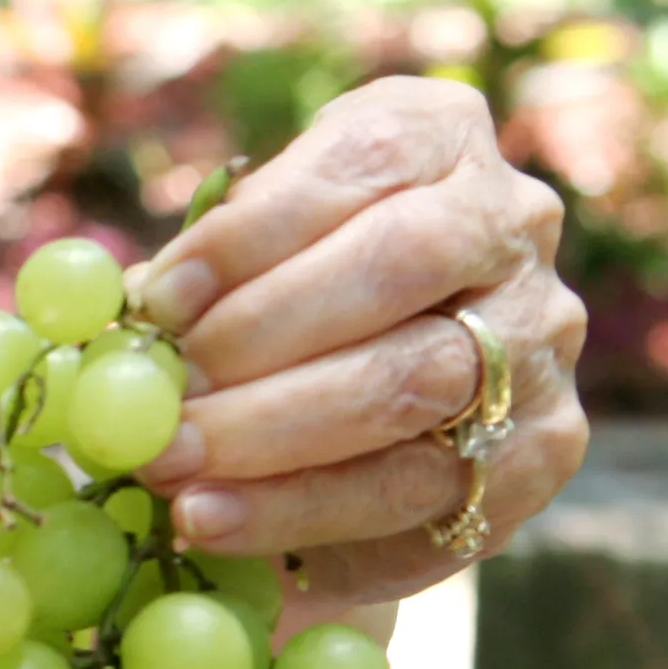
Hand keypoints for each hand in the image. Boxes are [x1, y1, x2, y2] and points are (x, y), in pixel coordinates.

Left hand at [124, 76, 588, 609]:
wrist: (371, 406)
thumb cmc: (279, 301)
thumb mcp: (243, 257)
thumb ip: (198, 280)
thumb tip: (121, 320)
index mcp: (438, 138)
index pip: (361, 159)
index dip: (253, 231)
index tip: (161, 300)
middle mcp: (513, 222)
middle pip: (402, 263)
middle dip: (262, 341)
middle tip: (160, 411)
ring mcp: (543, 333)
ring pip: (418, 383)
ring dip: (278, 441)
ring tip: (175, 483)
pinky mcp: (546, 443)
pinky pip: (430, 490)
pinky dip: (314, 516)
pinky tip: (226, 530)